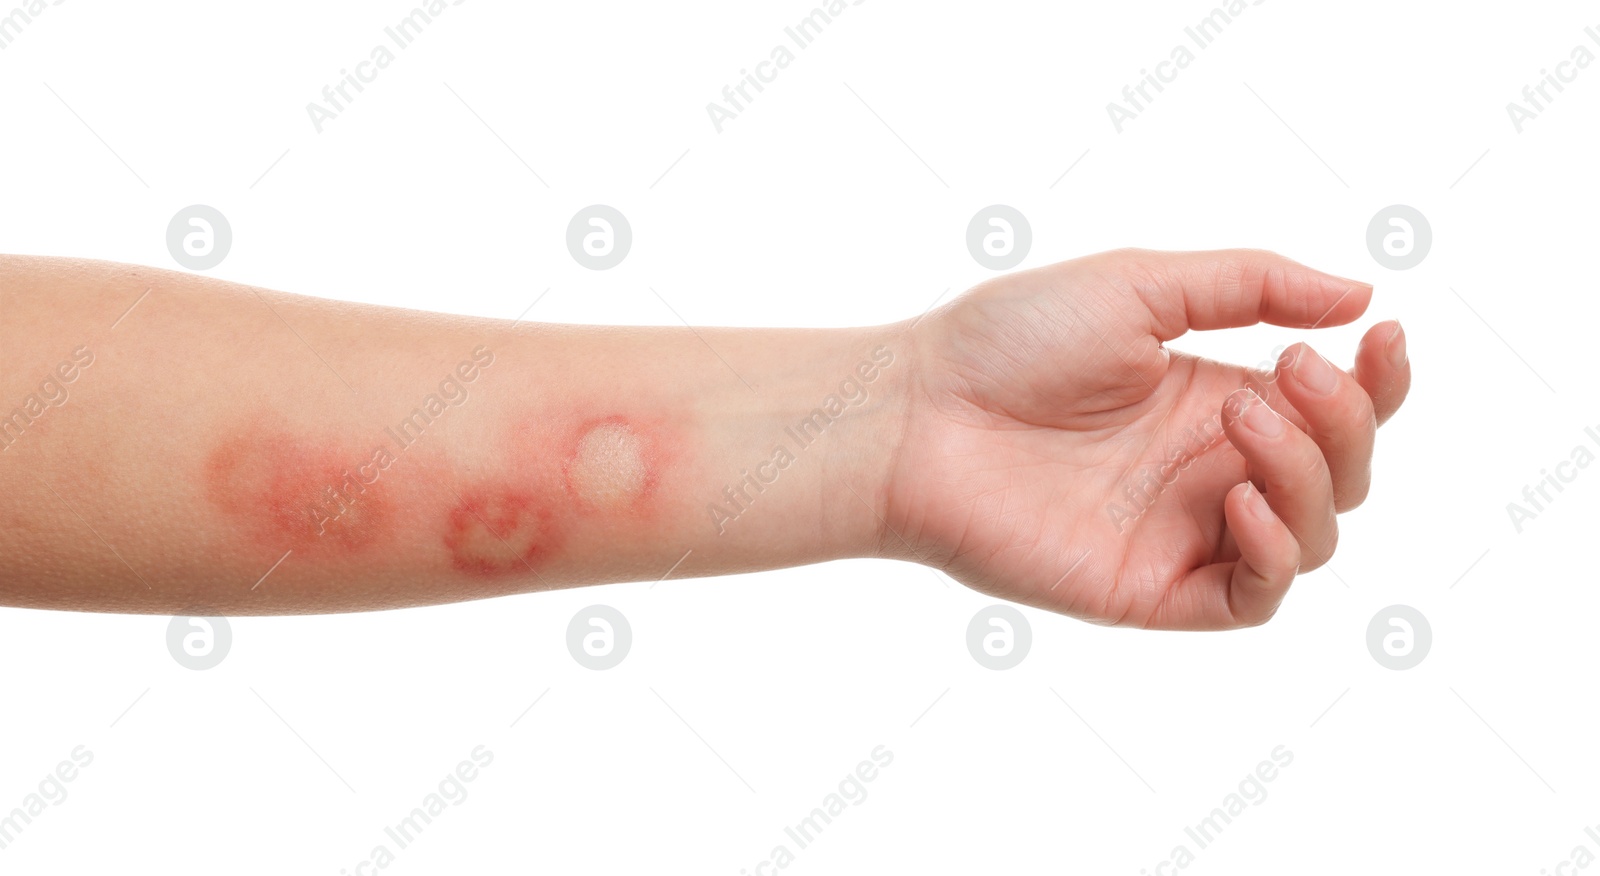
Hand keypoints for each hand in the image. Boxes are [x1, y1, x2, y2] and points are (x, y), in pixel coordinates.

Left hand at [887, 249, 1410, 629]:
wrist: (915, 414)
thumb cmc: (1004, 343)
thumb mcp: (1137, 286)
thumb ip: (1249, 286)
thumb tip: (1359, 290)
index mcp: (1210, 400)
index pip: (1332, 407)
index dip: (1377, 380)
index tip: (1382, 333)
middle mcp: (1207, 469)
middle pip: (1339, 470)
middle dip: (1344, 420)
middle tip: (1283, 374)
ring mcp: (1182, 532)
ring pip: (1314, 534)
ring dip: (1308, 472)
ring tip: (1240, 415)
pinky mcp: (1152, 588)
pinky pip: (1253, 596)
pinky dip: (1275, 550)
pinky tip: (1234, 496)